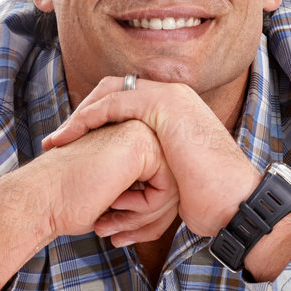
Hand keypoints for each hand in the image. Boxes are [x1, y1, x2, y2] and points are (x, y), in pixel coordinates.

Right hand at [28, 119, 178, 246]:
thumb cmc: (69, 203)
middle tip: (117, 236)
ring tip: (111, 225)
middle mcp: (140, 131)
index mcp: (133, 141)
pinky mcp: (143, 145)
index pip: (163, 186)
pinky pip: (167, 189)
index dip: (146, 218)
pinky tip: (113, 204)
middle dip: (148, 221)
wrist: (41, 199)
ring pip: (172, 190)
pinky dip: (144, 210)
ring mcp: (142, 133)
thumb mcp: (116, 196)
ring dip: (143, 219)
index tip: (121, 234)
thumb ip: (143, 193)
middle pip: (172, 187)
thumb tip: (175, 209)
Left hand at [42, 76, 258, 235]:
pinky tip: (71, 136)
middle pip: (112, 90)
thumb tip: (133, 178)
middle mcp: (172, 96)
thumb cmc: (209, 197)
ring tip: (57, 140)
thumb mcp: (174, 174)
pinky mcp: (164, 104)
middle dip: (81, 114)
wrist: (234, 200)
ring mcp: (169, 96)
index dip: (94, 117)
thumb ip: (154, 164)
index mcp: (174, 109)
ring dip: (78, 116)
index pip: (124, 100)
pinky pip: (114, 103)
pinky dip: (88, 118)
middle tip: (57, 139)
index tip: (71, 141)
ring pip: (108, 93)